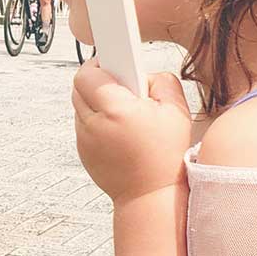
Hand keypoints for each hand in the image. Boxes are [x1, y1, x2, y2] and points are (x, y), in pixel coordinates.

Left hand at [72, 64, 190, 202]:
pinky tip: (118, 129)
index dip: (99, 63)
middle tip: (122, 87)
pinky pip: (83, 124)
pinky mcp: (82, 151)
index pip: (88, 73)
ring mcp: (85, 139)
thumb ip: (162, 81)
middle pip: (79, 86)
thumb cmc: (166, 156)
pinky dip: (96, 121)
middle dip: (99, 80)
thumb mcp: (177, 112)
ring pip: (79, 104)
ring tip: (122, 110)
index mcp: (116, 110)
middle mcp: (94, 124)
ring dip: (96, 101)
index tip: (112, 60)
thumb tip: (145, 74)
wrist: (151, 196)